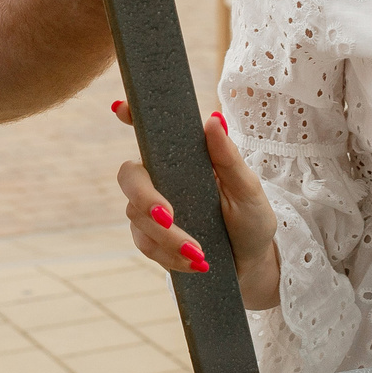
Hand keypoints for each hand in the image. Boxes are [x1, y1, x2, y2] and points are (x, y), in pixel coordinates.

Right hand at [112, 101, 280, 309]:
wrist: (251, 262)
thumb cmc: (251, 218)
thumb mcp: (247, 188)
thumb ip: (228, 157)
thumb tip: (214, 119)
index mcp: (182, 158)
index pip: (150, 131)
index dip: (130, 116)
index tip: (120, 108)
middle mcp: (161, 179)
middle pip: (130, 177)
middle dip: (145, 198)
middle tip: (168, 217)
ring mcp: (151, 209)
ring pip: (136, 217)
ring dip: (166, 237)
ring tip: (199, 254)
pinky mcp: (152, 239)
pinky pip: (146, 245)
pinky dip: (170, 256)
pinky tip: (195, 264)